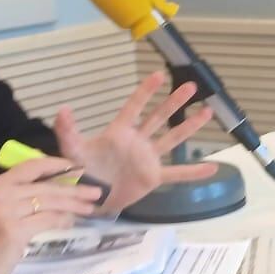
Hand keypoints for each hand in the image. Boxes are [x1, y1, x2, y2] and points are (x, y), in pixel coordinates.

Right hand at [0, 157, 103, 273]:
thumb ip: (20, 199)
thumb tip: (56, 194)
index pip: (31, 166)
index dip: (57, 165)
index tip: (77, 168)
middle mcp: (1, 193)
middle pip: (46, 186)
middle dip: (75, 188)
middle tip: (96, 191)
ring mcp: (6, 211)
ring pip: (50, 202)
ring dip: (74, 204)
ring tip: (91, 207)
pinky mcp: (14, 230)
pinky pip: (47, 220)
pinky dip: (62, 220)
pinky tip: (71, 222)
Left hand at [54, 71, 217, 212]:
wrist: (90, 198)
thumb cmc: (82, 172)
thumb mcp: (72, 151)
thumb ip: (68, 131)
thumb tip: (62, 109)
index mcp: (120, 132)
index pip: (134, 107)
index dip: (145, 92)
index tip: (158, 75)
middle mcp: (138, 141)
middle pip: (159, 117)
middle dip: (174, 102)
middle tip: (191, 86)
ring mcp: (148, 158)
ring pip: (172, 139)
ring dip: (189, 126)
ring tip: (208, 111)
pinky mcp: (153, 177)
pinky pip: (177, 173)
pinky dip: (194, 172)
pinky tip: (212, 167)